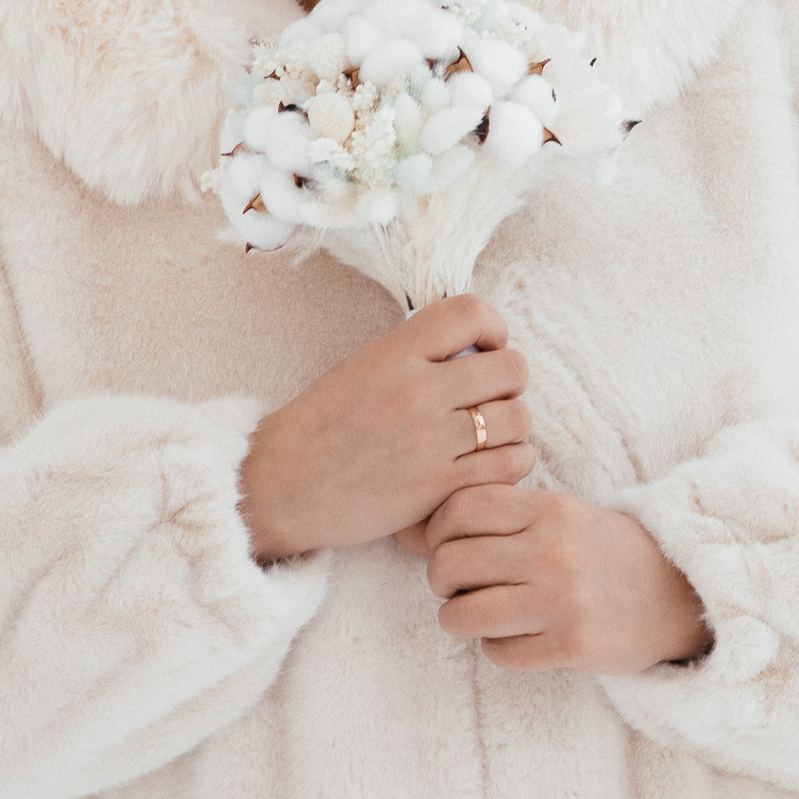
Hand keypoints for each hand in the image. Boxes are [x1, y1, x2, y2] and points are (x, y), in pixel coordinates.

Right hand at [238, 294, 536, 563]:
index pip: (472, 312)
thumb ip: (416, 353)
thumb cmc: (320, 425)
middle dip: (510, 381)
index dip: (494, 327)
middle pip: (512, 367)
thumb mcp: (363, 367)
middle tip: (490, 396)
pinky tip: (487, 467)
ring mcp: (430, 440)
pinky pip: (510, 465)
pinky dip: (510, 464)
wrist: (280, 487)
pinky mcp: (437, 486)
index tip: (486, 347)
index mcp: (395, 351)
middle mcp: (417, 390)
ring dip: (512, 426)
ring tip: (489, 435)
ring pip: (518, 419)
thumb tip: (474, 346)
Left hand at [404, 483, 713, 673]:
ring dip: (457, 619)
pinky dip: (495, 647)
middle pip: (450, 563)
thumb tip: (401, 529)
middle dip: (439, 579)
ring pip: (463, 615)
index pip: (459, 508)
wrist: (676, 592)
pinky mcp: (572, 647)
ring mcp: (563, 601)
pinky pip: (498, 652)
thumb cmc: (599, 548)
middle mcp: (553, 551)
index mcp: (548, 508)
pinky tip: (516, 635)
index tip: (446, 544)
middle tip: (457, 584)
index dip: (436, 530)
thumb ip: (489, 517)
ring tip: (475, 613)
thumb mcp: (552, 516)